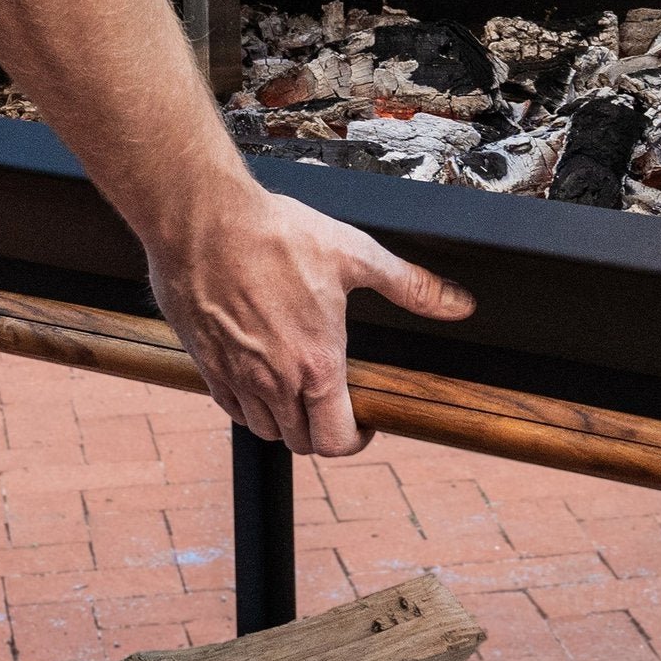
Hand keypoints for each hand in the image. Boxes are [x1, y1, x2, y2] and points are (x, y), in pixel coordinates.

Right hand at [148, 184, 475, 456]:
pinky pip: (230, 408)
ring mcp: (236, 376)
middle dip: (323, 432)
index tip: (364, 423)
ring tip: (301, 393)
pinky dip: (250, 406)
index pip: (336, 441)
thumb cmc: (275, 234)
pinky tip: (261, 378)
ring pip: (265, 429)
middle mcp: (275, 381)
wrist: (202, 219)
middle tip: (335, 406)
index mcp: (316, 364)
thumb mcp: (356, 255)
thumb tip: (459, 304)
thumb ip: (411, 285)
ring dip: (286, 422)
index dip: (357, 441)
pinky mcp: (205, 364)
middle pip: (300, 442)